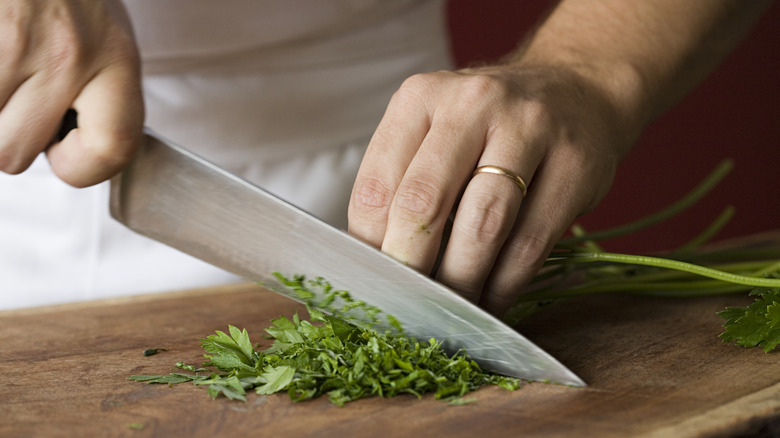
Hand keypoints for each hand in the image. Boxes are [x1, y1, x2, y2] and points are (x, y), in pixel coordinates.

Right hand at [0, 0, 143, 186]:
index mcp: (114, 58)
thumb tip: (67, 156)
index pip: (113, 147)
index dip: (83, 169)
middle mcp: (67, 52)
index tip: (65, 156)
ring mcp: (13, 41)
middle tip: (14, 97)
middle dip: (6, 135)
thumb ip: (100, 98)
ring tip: (4, 71)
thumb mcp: (105, 39)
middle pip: (13, 153)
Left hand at [348, 64, 636, 314]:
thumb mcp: (435, 130)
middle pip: (424, 203)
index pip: (376, 186)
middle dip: (411, 268)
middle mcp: (472, 104)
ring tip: (450, 312)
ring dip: (461, 283)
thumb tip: (377, 264)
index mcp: (420, 97)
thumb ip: (403, 183)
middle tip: (408, 307)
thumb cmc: (489, 125)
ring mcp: (530, 129)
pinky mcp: (575, 166)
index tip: (375, 284)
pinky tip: (491, 302)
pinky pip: (530, 244)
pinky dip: (504, 285)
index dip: (370, 247)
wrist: (576, 89)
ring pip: (482, 226)